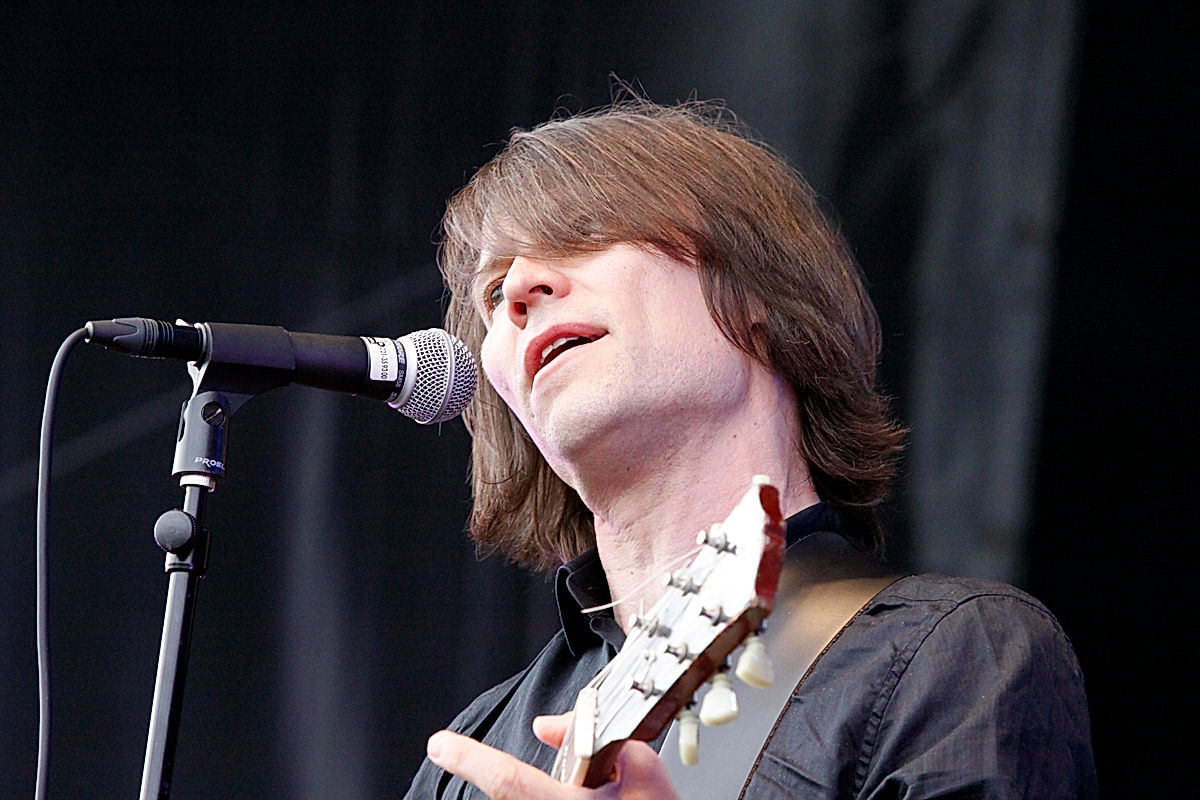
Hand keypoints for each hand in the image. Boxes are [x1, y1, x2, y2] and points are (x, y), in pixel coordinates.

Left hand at [426, 713, 680, 799]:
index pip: (508, 779)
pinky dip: (548, 796)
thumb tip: (547, 726)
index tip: (440, 745)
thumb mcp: (644, 768)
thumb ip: (597, 736)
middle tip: (574, 777)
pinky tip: (592, 796)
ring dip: (547, 793)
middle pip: (515, 793)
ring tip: (598, 795)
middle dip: (524, 775)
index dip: (470, 759)